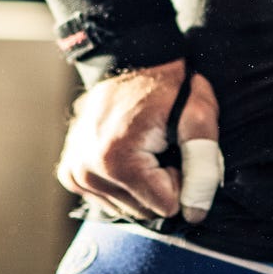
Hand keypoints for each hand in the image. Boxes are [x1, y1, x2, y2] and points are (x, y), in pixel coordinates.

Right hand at [55, 60, 222, 223]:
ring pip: (127, 210)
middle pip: (145, 212)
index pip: (167, 206)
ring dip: (141, 185)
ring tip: (142, 147)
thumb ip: (203, 166)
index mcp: (116, 160)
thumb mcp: (198, 116)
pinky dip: (121, 183)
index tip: (171, 146)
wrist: (128, 58)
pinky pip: (107, 201)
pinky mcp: (69, 174)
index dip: (179, 177)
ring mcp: (75, 173)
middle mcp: (87, 171)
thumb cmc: (168, 87)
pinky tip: (124, 154)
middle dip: (160, 185)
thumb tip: (194, 215)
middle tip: (160, 146)